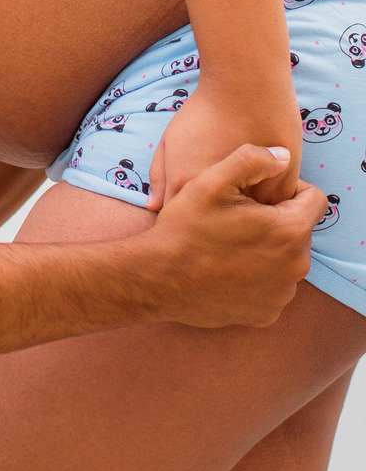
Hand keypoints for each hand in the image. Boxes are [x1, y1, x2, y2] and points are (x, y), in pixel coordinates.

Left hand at [147, 80, 302, 210]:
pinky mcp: (282, 189)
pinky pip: (275, 211)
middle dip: (216, 225)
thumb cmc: (204, 110)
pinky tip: (265, 193)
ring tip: (246, 204)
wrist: (246, 86)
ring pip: (250, 225)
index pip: (183, 224)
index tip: (194, 213)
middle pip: (217, 229)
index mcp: (186, 186)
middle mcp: (218, 197)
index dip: (190, 220)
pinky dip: (269, 207)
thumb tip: (154, 208)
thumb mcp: (170, 139)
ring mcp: (253, 196)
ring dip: (247, 222)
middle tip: (221, 211)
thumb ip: (159, 176)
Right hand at [147, 144, 324, 327]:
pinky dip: (256, 278)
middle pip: (299, 230)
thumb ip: (252, 159)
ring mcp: (281, 295)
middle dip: (275, 221)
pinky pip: (272, 287)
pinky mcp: (266, 314)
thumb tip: (284, 156)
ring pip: (286, 259)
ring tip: (230, 244)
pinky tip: (227, 269)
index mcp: (289, 231)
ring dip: (267, 250)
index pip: (314, 199)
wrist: (157, 279)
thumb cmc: (185, 228)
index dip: (287, 189)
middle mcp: (295, 266)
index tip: (257, 194)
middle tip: (237, 218)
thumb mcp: (211, 181)